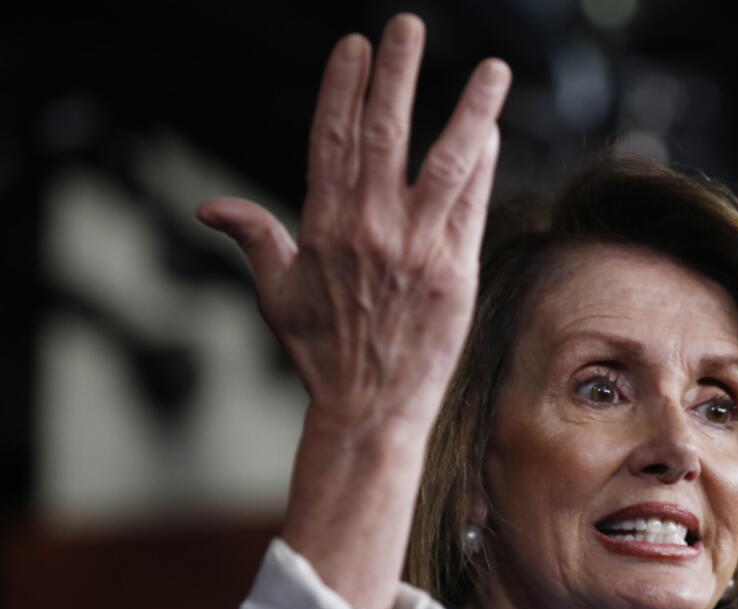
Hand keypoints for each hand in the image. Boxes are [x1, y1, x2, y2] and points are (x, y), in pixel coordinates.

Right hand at [198, 14, 510, 435]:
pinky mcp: (455, 272)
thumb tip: (209, 207)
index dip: (344, 88)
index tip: (356, 47)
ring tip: (492, 69)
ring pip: (446, 163)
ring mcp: (416, 249)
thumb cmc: (322, 354)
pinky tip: (493, 131)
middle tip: (409, 26)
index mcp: (323, 226)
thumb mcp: (277, 295)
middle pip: (385, 134)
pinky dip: (483, 166)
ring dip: (470, 110)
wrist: (369, 408)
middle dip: (397, 75)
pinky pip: (472, 207)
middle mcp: (370, 229)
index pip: (332, 138)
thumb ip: (254, 239)